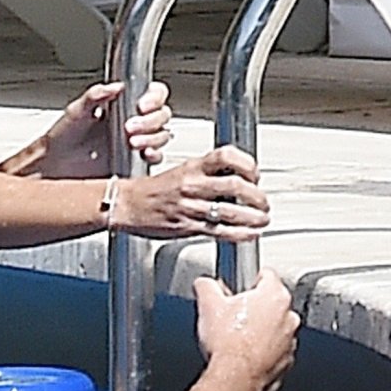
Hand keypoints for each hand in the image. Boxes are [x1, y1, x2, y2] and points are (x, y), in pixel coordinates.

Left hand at [39, 80, 171, 178]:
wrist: (55, 165)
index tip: (142, 105)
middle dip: (150, 120)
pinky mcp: (136, 162)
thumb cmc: (63, 136)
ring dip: (152, 137)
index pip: (152, 94)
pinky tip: (143, 154)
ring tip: (132, 142)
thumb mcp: (77, 110)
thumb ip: (96, 95)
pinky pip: (156, 157)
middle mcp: (134, 122)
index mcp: (123, 105)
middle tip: (129, 127)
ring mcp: (137, 142)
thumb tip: (117, 86)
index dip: (154, 97)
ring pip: (162, 135)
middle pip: (162, 114)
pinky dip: (155, 155)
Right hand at [113, 145, 269, 240]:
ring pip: (231, 211)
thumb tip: (237, 178)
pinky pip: (220, 231)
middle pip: (234, 185)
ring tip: (262, 219)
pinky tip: (249, 234)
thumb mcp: (181, 172)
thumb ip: (207, 174)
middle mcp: (192, 185)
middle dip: (256, 196)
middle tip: (263, 202)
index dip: (247, 164)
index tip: (255, 174)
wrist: (127, 205)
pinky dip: (240, 234)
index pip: (226, 157)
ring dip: (253, 217)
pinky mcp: (188, 226)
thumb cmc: (153, 190)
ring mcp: (190, 207)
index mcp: (191, 167)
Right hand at [194, 269, 299, 390]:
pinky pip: (274, 350)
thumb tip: (205, 284)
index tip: (237, 288)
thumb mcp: (208, 304)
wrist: (234, 379)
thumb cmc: (228, 343)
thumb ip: (207, 286)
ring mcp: (289, 341)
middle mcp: (288, 317)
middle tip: (231, 314)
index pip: (266, 275)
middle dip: (253, 306)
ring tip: (235, 337)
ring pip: (274, 328)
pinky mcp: (285, 362)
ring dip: (259, 330)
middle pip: (271, 302)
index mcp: (274, 296)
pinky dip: (262, 350)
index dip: (247, 280)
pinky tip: (242, 353)